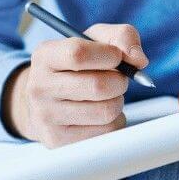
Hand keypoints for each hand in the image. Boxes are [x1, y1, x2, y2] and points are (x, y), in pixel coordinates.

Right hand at [3, 23, 148, 147]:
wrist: (49, 104)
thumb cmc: (79, 68)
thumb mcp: (95, 42)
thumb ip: (122, 38)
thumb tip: (139, 60)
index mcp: (44, 56)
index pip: (78, 53)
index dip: (109, 55)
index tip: (117, 57)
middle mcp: (39, 87)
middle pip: (98, 86)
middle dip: (119, 82)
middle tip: (118, 80)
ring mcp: (46, 117)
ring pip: (106, 112)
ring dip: (118, 103)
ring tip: (107, 97)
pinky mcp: (59, 141)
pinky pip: (106, 132)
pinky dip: (114, 122)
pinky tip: (101, 116)